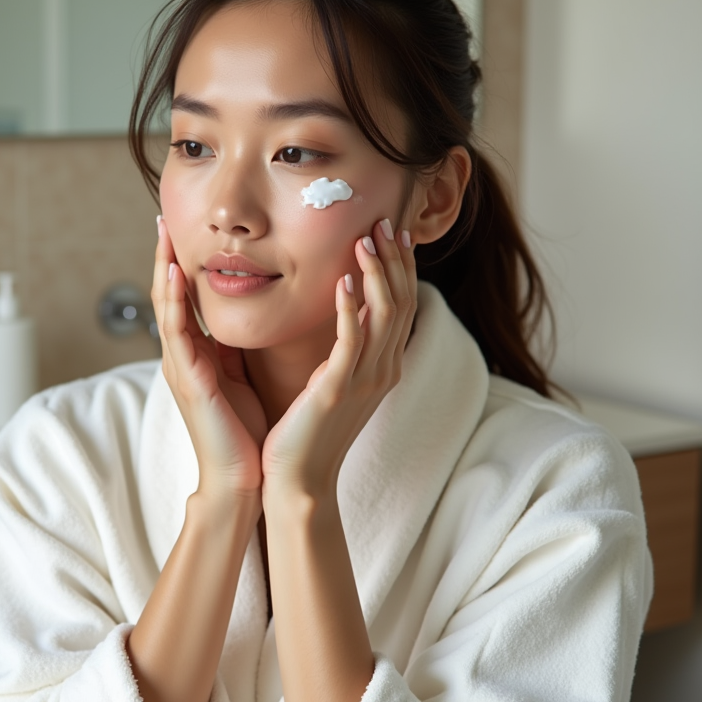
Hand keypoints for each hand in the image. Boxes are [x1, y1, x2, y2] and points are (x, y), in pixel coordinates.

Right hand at [151, 216, 266, 500]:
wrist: (242, 477)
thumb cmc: (244, 431)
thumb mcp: (239, 377)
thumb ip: (234, 347)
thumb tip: (243, 317)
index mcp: (195, 354)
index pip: (184, 299)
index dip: (180, 264)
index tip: (181, 231)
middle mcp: (181, 356)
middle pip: (167, 295)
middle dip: (164, 256)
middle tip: (162, 218)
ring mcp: (179, 366)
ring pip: (165, 307)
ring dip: (162, 268)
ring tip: (163, 234)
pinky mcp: (187, 379)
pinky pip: (176, 331)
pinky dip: (173, 300)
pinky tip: (173, 273)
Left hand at [261, 219, 416, 497]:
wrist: (298, 481)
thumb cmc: (306, 431)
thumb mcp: (333, 381)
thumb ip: (344, 348)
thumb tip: (346, 309)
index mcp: (382, 366)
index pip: (403, 304)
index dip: (401, 265)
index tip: (393, 230)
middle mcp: (383, 370)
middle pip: (403, 301)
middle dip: (396, 259)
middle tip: (386, 220)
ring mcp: (365, 380)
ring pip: (385, 314)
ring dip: (377, 273)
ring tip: (366, 239)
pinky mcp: (338, 390)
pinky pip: (352, 342)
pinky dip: (351, 309)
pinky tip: (343, 282)